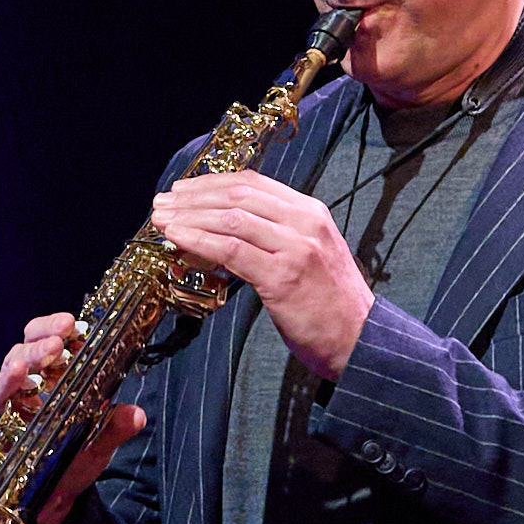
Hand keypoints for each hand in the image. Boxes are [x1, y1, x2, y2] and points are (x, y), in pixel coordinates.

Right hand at [0, 311, 146, 523]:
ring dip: (7, 378)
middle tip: (54, 344)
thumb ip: (115, 427)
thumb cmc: (71, 459)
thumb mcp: (97, 442)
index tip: (69, 324)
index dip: (51, 327)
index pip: (41, 340)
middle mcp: (17, 391)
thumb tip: (137, 414)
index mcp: (42, 378)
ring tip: (20, 370)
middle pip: (17, 357)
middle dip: (35, 349)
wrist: (52, 501)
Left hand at [149, 175, 375, 380]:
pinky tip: (177, 239)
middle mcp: (303, 222)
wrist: (361, 341)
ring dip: (189, 216)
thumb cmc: (329, 303)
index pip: (253, 182)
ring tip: (161, 220)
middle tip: (163, 202)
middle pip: (238, 194)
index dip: (212, 182)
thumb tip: (221, 229)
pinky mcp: (282, 277)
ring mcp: (294, 248)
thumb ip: (275, 236)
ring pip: (230, 218)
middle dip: (194, 196)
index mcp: (310, 211)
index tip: (183, 189)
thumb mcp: (309, 254)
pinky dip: (198, 240)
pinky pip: (230, 250)